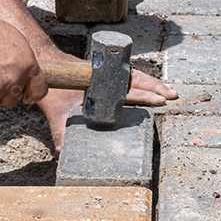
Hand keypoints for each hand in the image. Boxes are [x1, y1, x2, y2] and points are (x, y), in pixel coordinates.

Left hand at [36, 61, 179, 155]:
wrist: (47, 66)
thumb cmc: (52, 89)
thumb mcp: (55, 113)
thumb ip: (60, 133)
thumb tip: (60, 154)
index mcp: (100, 85)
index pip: (126, 90)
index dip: (145, 95)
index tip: (160, 101)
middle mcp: (107, 77)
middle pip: (137, 81)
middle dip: (156, 89)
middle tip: (173, 96)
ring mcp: (108, 74)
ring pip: (135, 77)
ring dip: (153, 83)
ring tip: (169, 91)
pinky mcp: (107, 74)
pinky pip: (128, 76)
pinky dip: (142, 80)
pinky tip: (152, 85)